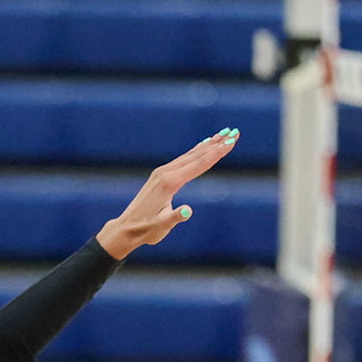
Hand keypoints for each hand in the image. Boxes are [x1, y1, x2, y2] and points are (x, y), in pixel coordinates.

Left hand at [96, 128, 238, 259]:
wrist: (126, 228)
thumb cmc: (146, 230)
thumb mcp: (162, 227)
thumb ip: (176, 217)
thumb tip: (188, 211)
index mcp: (170, 182)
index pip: (198, 164)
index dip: (216, 153)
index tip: (231, 142)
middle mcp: (166, 173)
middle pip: (196, 155)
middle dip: (217, 143)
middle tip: (235, 132)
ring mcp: (162, 172)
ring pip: (190, 155)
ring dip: (208, 144)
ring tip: (224, 134)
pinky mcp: (161, 175)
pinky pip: (183, 159)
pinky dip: (196, 151)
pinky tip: (203, 146)